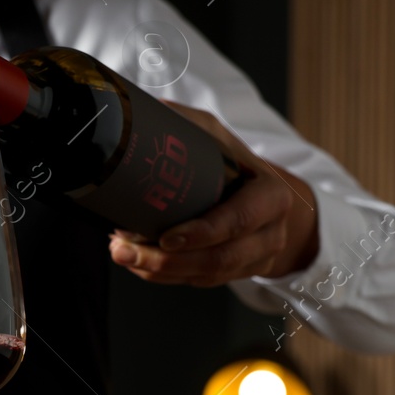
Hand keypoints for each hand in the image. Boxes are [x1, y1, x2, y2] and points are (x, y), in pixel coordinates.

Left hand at [107, 101, 319, 286]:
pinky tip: (140, 265)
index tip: (167, 237)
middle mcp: (270, 232)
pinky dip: (166, 276)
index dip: (203, 233)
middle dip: (169, 261)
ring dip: (161, 271)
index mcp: (271, 196)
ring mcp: (256, 257)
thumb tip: (139, 111)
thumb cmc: (234, 161)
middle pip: (220, 259)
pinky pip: (201, 282)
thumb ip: (184, 124)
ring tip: (124, 256)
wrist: (266, 194)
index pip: (240, 221)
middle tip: (126, 251)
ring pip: (207, 276)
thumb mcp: (214, 133)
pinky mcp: (237, 273)